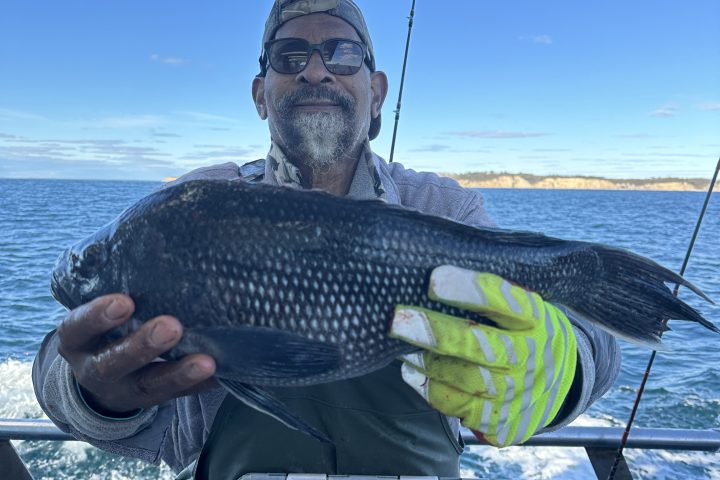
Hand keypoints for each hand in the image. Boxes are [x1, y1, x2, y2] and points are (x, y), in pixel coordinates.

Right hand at [56, 294, 216, 415]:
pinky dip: (201, 386)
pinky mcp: (153, 401)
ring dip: (179, 373)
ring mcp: (122, 390)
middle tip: (172, 326)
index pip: (78, 327)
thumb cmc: (109, 327)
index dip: (98, 316)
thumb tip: (165, 243)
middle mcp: (94, 369)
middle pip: (113, 362)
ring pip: (149, 385)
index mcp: (77, 340)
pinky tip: (224, 373)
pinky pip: (179, 397)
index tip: (124, 302)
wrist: (104, 380)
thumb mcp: (100, 312)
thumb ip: (124, 290)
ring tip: (206, 361)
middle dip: (143, 345)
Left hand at [389, 266, 576, 446]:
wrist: (558, 383)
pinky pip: (459, 406)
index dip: (468, 290)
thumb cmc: (522, 332)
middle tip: (398, 320)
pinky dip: (431, 389)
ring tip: (400, 348)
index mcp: (535, 319)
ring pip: (464, 378)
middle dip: (434, 331)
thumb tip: (430, 279)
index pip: (503, 301)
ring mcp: (518, 392)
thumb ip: (487, 297)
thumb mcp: (521, 307)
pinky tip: (413, 373)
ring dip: (426, 362)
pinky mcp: (502, 421)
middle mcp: (530, 356)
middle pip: (478, 344)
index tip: (433, 280)